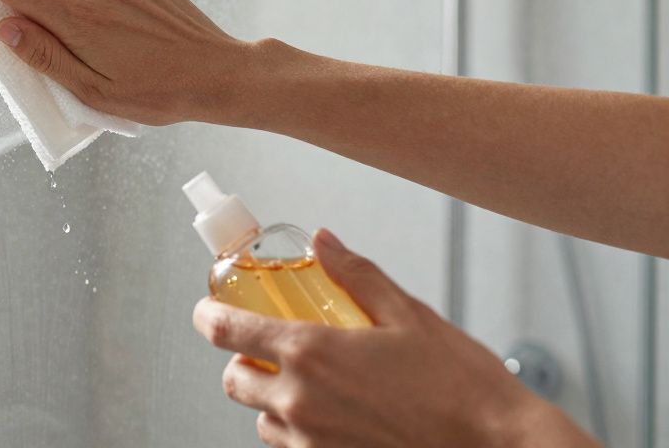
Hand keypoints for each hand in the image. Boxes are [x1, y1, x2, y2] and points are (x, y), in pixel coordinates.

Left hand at [191, 229, 595, 447]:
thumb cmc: (462, 389)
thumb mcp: (408, 315)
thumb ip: (354, 274)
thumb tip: (322, 242)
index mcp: (311, 354)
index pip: (226, 331)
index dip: (208, 316)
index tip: (209, 310)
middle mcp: (300, 402)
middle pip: (234, 380)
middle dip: (244, 360)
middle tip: (273, 346)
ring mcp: (311, 442)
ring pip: (262, 418)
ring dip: (273, 399)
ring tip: (314, 384)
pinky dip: (298, 431)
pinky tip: (336, 416)